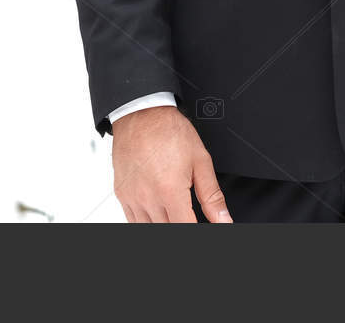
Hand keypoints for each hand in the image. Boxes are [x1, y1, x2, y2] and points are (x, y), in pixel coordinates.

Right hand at [111, 105, 231, 222]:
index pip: (185, 229)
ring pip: (149, 229)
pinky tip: (157, 210)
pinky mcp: (121, 194)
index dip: (196, 232)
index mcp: (170, 191)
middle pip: (167, 231)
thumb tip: (223, 220)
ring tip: (174, 210)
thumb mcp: (200, 160)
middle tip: (188, 212)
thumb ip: (212, 196)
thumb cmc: (169, 131)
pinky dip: (146, 221)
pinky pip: (132, 220)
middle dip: (181, 224)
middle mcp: (148, 197)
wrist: (141, 113)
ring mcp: (132, 197)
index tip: (203, 226)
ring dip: (164, 224)